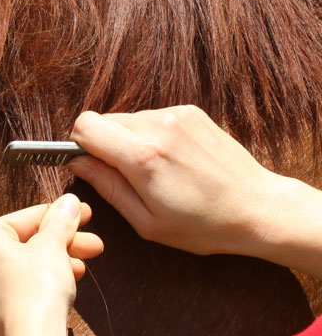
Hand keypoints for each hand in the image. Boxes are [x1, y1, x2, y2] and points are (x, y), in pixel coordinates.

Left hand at [0, 194, 102, 335]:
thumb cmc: (37, 289)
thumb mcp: (53, 246)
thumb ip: (60, 220)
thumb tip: (69, 202)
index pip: (22, 220)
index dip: (58, 215)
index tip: (81, 213)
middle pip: (21, 247)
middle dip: (59, 246)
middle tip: (90, 245)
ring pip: (18, 272)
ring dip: (51, 267)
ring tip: (80, 269)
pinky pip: (12, 296)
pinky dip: (35, 290)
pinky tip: (61, 289)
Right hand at [67, 105, 282, 255]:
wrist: (257, 208)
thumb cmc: (203, 224)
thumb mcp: (146, 221)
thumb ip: (107, 187)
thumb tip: (77, 163)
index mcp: (143, 157)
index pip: (85, 126)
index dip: (77, 144)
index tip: (86, 163)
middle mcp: (158, 127)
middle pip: (102, 120)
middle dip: (103, 145)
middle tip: (123, 175)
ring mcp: (176, 115)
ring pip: (126, 119)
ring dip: (128, 140)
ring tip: (154, 171)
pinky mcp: (190, 111)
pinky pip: (151, 118)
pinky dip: (150, 135)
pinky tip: (171, 160)